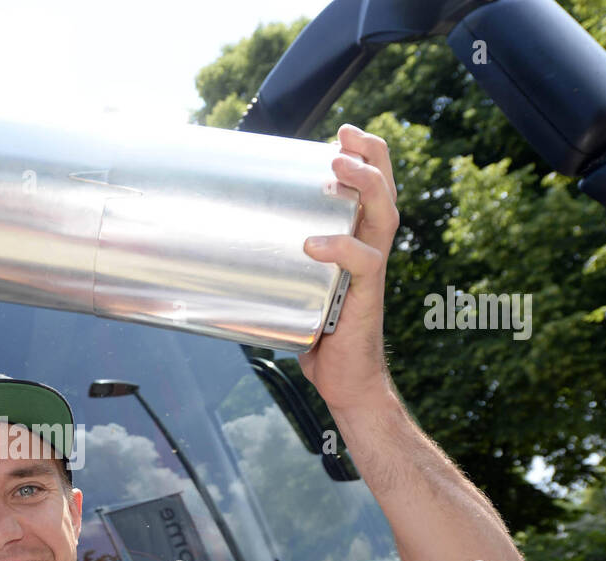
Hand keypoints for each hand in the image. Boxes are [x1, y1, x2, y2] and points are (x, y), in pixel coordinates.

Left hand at [299, 124, 400, 412]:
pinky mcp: (366, 298)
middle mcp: (372, 251)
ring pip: (384, 216)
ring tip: (338, 168)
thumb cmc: (319, 335)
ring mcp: (372, 273)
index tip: (341, 134)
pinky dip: (340, 248)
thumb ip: (275, 268)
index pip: (372, 190)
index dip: (365, 157)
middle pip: (385, 191)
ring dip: (365, 186)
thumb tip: (220, 252)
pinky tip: (314, 243)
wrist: (344, 381)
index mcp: (359, 243)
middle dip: (369, 157)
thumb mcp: (296, 289)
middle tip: (343, 138)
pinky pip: (362, 263)